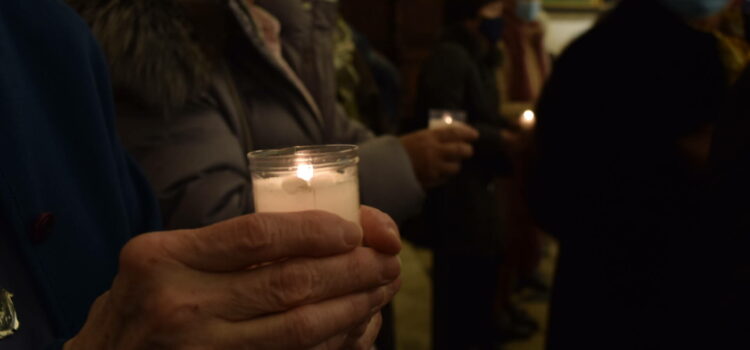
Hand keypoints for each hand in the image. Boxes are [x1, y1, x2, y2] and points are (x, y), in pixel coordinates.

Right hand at [64, 207, 401, 348]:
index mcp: (166, 258)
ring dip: (353, 306)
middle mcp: (182, 304)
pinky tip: (356, 325)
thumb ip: (222, 246)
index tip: (354, 228)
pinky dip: (332, 342)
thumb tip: (316, 233)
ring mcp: (202, 349)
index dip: (315, 230)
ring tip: (383, 286)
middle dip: (351, 268)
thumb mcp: (161, 258)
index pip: (257, 235)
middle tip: (388, 257)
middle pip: (289, 282)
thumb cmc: (140, 302)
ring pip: (299, 328)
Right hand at [400, 124, 478, 187]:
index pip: (454, 132)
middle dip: (467, 150)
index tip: (475, 135)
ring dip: (456, 165)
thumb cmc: (399, 151)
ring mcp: (434, 166)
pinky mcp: (431, 179)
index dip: (467, 133)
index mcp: (429, 137)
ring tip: (452, 164)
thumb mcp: (416, 138)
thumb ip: (432, 137)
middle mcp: (434, 151)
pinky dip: (445, 175)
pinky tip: (440, 173)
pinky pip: (445, 178)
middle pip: (461, 150)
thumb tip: (451, 136)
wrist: (385, 168)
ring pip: (456, 167)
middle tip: (468, 150)